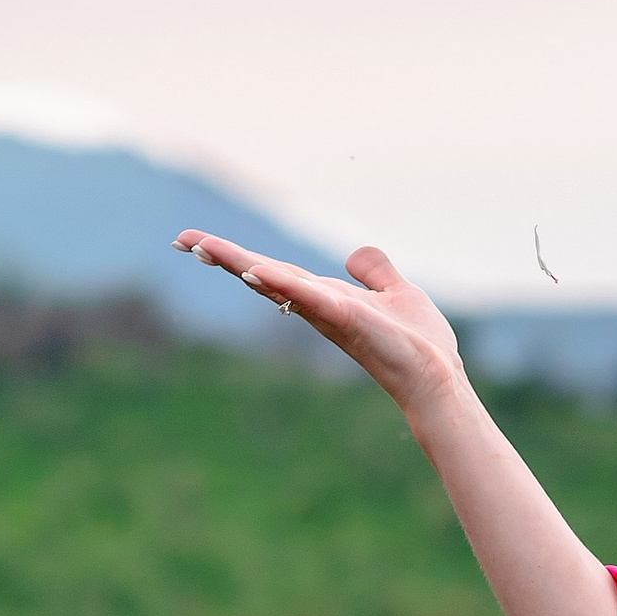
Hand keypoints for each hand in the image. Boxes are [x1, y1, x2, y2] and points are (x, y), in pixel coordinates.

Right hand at [172, 232, 462, 419]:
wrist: (436, 375)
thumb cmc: (416, 343)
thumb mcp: (396, 292)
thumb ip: (376, 272)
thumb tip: (355, 254)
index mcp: (323, 297)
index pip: (274, 271)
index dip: (239, 257)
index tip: (199, 243)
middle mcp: (316, 305)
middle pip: (261, 275)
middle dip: (223, 257)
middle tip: (181, 240)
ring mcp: (327, 312)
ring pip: (275, 282)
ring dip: (238, 264)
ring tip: (201, 247)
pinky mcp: (346, 318)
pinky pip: (308, 296)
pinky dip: (282, 284)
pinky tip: (256, 271)